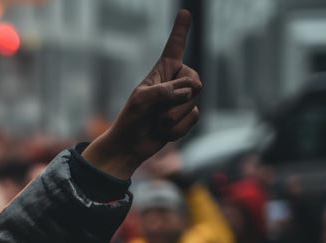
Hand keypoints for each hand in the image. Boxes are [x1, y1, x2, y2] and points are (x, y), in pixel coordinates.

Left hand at [83, 10, 200, 179]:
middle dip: (178, 99)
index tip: (184, 13)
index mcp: (161, 72)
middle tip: (158, 111)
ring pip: (193, 103)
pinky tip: (163, 132)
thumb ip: (165, 92)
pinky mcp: (186, 116)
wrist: (130, 147)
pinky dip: (177, 129)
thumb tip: (189, 92)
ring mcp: (182, 100)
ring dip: (173, 117)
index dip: (181, 31)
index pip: (174, 47)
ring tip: (157, 123)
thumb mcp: (142, 101)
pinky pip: (193, 119)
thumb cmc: (132, 120)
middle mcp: (175, 82)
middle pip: (195, 81)